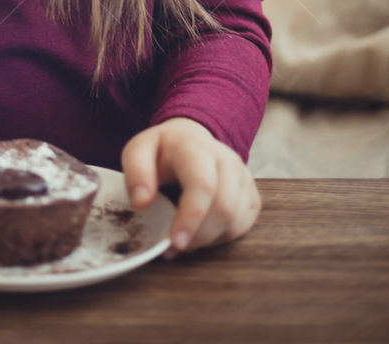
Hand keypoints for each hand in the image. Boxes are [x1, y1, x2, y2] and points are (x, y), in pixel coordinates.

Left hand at [120, 116, 261, 255]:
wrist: (190, 141)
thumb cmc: (162, 152)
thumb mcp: (139, 151)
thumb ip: (136, 172)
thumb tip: (142, 203)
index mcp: (195, 147)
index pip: (203, 184)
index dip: (191, 217)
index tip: (175, 243)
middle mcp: (226, 160)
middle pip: (225, 207)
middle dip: (199, 235)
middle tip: (173, 247)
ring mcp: (243, 178)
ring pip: (235, 221)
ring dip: (207, 238)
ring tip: (184, 235)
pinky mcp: (252, 196)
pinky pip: (242, 227)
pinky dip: (219, 237)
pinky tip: (200, 230)